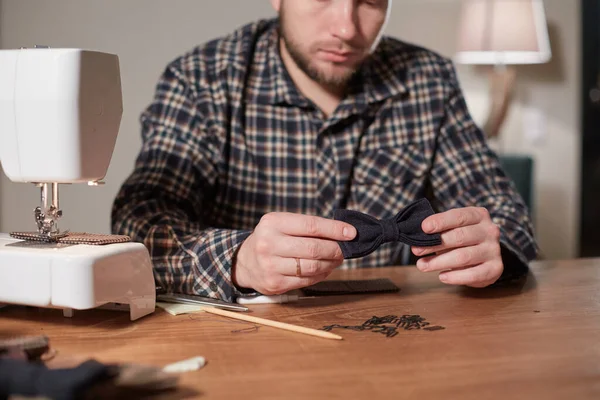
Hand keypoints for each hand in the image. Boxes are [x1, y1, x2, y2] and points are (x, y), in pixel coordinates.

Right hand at [233, 212, 356, 294]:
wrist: (244, 262)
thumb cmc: (271, 239)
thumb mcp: (282, 224)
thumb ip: (308, 227)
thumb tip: (342, 233)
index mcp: (273, 223)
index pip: (311, 226)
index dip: (334, 229)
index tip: (351, 233)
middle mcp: (269, 244)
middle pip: (313, 248)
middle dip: (335, 249)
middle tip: (345, 249)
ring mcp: (270, 266)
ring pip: (312, 266)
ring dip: (330, 263)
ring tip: (336, 259)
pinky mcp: (275, 284)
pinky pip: (307, 280)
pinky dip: (321, 274)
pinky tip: (324, 268)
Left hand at [411, 207, 502, 287]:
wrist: (484, 257)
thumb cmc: (462, 240)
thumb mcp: (452, 229)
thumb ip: (438, 231)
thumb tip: (418, 239)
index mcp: (478, 215)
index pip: (459, 216)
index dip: (440, 221)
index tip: (424, 228)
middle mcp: (489, 231)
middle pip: (460, 237)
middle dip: (435, 244)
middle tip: (417, 251)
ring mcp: (494, 250)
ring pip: (464, 256)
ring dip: (439, 262)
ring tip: (422, 265)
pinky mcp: (495, 268)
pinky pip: (473, 274)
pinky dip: (455, 277)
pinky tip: (442, 276)